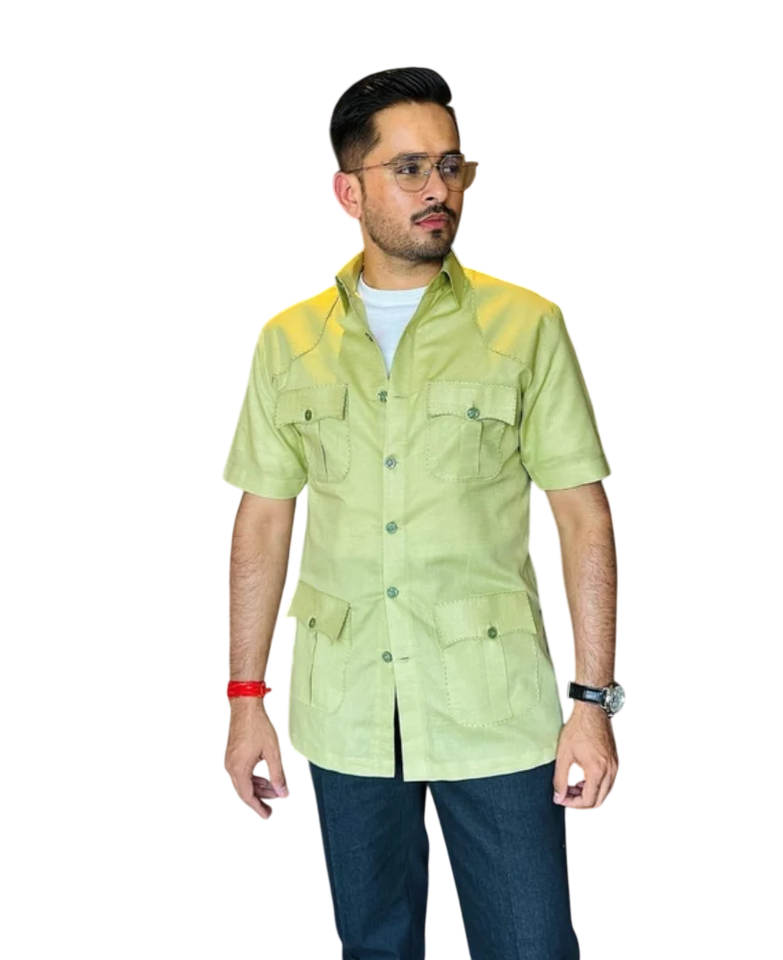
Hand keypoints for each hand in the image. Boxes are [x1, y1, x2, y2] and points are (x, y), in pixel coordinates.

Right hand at [225, 699, 288, 818]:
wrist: (245, 707)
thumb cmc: (257, 725)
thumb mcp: (272, 752)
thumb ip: (278, 775)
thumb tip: (282, 792)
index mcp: (239, 768)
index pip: (248, 796)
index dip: (259, 807)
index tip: (267, 815)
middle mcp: (231, 766)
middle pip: (245, 790)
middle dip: (261, 797)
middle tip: (274, 803)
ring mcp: (230, 760)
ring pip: (243, 782)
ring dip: (258, 787)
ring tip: (274, 788)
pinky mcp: (232, 754)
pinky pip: (241, 773)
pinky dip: (253, 778)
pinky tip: (264, 777)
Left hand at [552, 702, 618, 807]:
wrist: (591, 710)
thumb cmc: (578, 728)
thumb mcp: (563, 755)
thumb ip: (560, 779)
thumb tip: (558, 797)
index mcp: (597, 770)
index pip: (588, 800)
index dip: (572, 804)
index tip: (560, 798)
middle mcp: (610, 770)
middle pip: (598, 800)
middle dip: (580, 801)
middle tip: (565, 795)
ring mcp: (614, 766)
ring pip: (604, 792)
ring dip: (588, 794)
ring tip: (572, 787)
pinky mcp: (614, 761)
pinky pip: (608, 781)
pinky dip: (595, 785)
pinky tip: (582, 779)